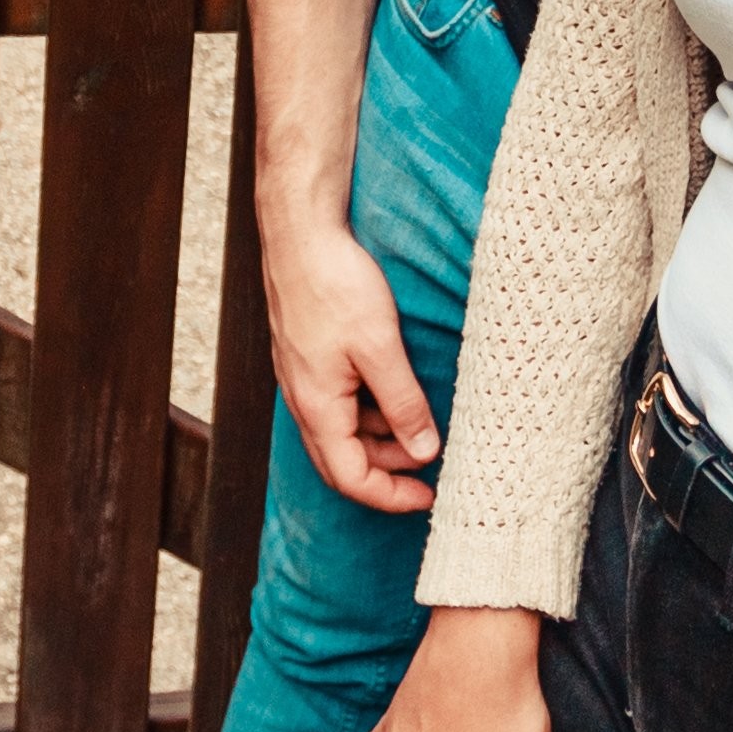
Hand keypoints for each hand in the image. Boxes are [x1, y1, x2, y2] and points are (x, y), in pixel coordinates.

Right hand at [261, 210, 439, 513]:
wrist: (299, 232)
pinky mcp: (309, 356)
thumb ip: (402, 403)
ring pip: (343, 430)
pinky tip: (398, 393)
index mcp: (318, 406)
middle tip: (432, 467)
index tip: (428, 499)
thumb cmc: (335, 284)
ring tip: (423, 427)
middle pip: (343, 460)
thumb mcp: (380, 347)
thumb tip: (424, 450)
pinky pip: (339, 401)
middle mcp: (304, 400)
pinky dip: (370, 411)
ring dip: (381, 439)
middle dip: (388, 473)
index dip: (390, 496)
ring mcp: (304, 377)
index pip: (350, 478)